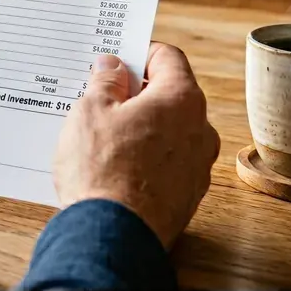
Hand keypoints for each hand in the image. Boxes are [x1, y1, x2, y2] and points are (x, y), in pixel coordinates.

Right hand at [53, 43, 219, 249]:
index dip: (139, 53)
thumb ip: (105, 81)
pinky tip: (115, 165)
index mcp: (181, 99)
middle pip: (171, 95)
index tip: (116, 61)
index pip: (168, 57)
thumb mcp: (91, 111)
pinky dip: (146, 157)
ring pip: (170, 131)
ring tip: (104, 135)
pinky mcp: (187, 196)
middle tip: (102, 96)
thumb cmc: (102, 170)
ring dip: (142, 126)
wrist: (112, 236)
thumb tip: (113, 68)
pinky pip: (167, 163)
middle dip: (138, 92)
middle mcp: (199, 130)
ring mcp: (197, 166)